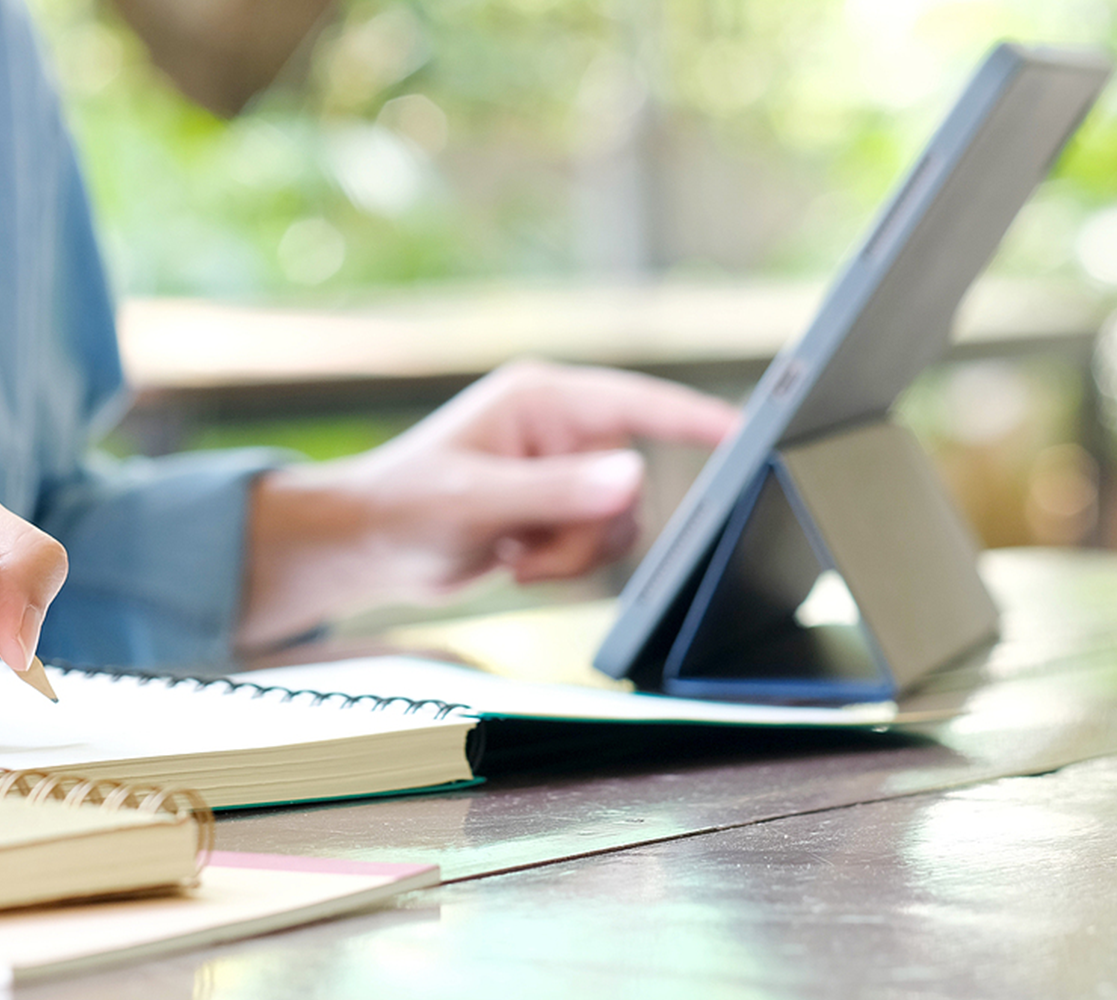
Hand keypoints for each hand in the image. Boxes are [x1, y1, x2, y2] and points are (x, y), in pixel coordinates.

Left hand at [239, 361, 737, 648]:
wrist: (368, 549)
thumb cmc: (402, 505)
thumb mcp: (478, 500)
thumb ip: (557, 492)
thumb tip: (633, 478)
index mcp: (543, 400)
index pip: (639, 404)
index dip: (696, 420)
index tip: (748, 435)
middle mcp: (561, 430)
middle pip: (632, 486)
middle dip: (585, 531)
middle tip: (528, 547)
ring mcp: (563, 472)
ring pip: (620, 525)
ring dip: (572, 554)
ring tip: (513, 554)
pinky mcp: (559, 509)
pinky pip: (599, 547)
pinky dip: (562, 566)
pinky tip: (514, 560)